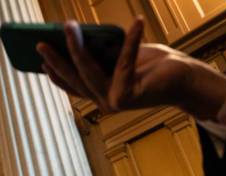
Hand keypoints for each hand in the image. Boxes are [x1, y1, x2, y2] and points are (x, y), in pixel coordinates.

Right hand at [36, 17, 225, 120]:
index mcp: (101, 95)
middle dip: (55, 59)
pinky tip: (136, 21)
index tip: (39, 61)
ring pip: (89, 71)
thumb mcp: (123, 57)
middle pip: (75, 78)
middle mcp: (104, 102)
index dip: (55, 74)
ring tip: (68, 25)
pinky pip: (125, 62)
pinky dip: (132, 40)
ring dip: (77, 47)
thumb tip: (82, 39)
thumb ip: (104, 55)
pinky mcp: (129, 96)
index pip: (73, 85)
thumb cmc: (155, 66)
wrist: (186, 80)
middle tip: (39, 42)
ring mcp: (115, 102)